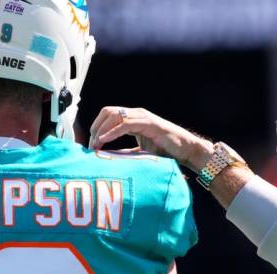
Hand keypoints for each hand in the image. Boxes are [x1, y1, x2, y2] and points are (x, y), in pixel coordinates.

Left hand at [89, 107, 213, 171]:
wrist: (185, 150)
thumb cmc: (166, 151)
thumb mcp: (140, 152)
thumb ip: (125, 152)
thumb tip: (108, 158)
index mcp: (133, 118)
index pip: (108, 115)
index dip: (96, 127)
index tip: (91, 144)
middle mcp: (136, 114)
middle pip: (107, 112)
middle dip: (95, 127)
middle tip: (90, 144)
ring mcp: (143, 117)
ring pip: (114, 115)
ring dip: (101, 129)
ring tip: (96, 144)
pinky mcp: (149, 123)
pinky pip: (126, 124)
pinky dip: (112, 131)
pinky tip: (104, 140)